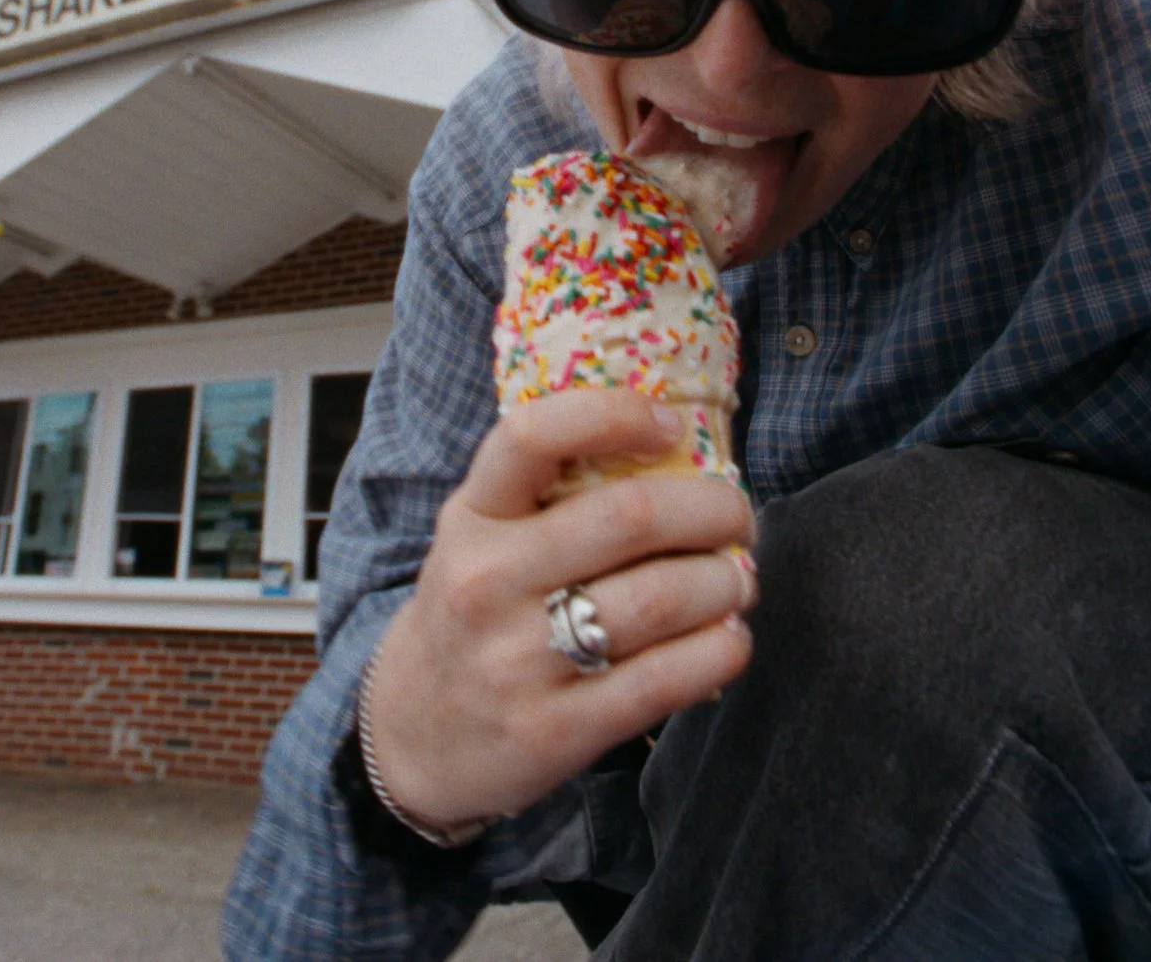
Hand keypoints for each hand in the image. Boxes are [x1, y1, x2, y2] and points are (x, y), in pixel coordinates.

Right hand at [363, 389, 758, 833]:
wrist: (413, 735)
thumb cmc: (474, 616)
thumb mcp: (481, 539)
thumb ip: (549, 495)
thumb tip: (682, 454)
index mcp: (472, 518)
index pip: (533, 437)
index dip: (614, 415)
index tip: (671, 424)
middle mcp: (487, 582)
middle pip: (631, 518)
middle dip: (712, 509)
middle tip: (736, 517)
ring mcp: (518, 661)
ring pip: (660, 600)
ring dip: (726, 583)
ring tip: (736, 582)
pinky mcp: (555, 730)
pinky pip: (664, 680)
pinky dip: (719, 651)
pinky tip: (728, 640)